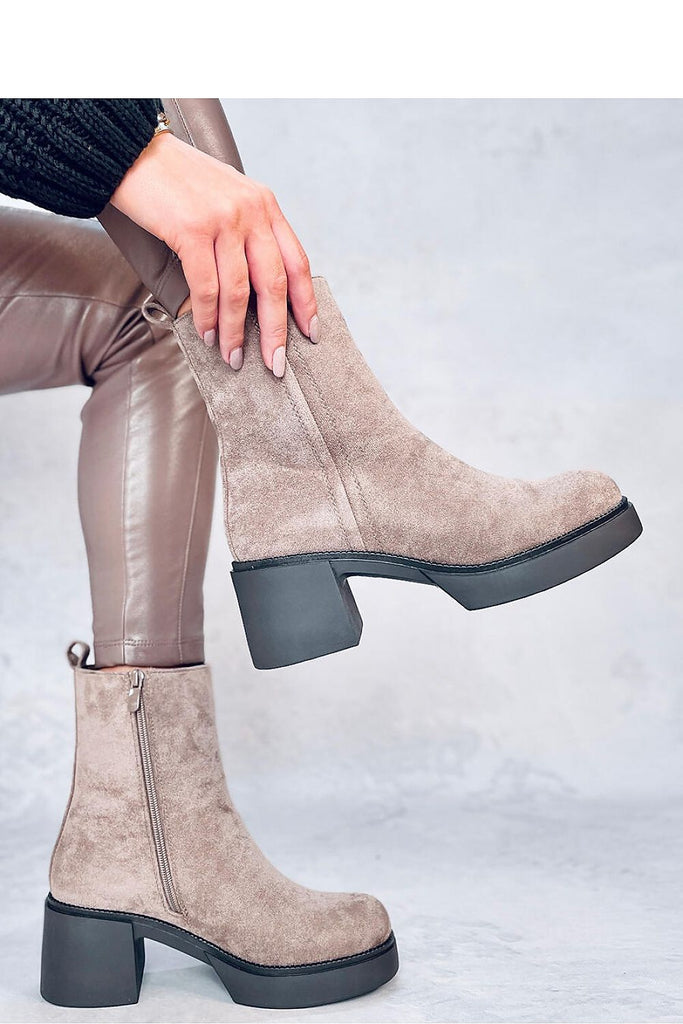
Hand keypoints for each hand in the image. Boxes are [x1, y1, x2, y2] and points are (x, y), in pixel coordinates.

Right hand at [110, 132, 318, 375]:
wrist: (132, 151)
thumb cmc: (176, 181)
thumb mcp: (226, 197)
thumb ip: (245, 233)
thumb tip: (252, 289)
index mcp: (264, 205)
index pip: (297, 261)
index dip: (306, 302)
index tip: (311, 333)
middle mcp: (250, 211)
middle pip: (274, 283)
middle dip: (276, 331)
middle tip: (275, 363)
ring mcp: (222, 220)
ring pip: (239, 292)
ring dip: (235, 331)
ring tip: (231, 356)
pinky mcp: (192, 230)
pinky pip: (206, 287)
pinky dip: (207, 317)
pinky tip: (206, 333)